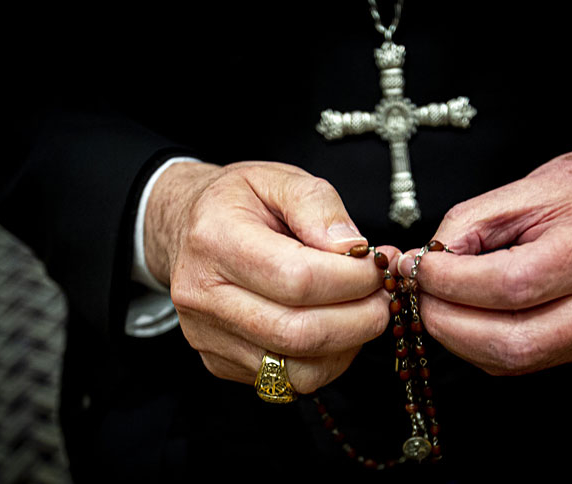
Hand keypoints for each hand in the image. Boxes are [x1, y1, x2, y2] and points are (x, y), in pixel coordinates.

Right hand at [145, 161, 397, 392]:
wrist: (187, 227)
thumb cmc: (239, 202)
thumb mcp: (278, 178)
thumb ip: (318, 205)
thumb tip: (353, 249)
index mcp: (215, 240)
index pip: (298, 279)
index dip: (353, 279)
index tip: (379, 266)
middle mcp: (203, 296)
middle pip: (298, 333)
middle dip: (360, 319)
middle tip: (384, 296)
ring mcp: (207, 336)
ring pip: (297, 370)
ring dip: (348, 346)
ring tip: (364, 311)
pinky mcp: (219, 362)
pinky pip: (288, 381)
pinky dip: (326, 361)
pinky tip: (336, 328)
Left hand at [399, 128, 571, 374]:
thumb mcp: (523, 188)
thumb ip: (467, 226)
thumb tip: (421, 265)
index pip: (513, 284)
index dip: (453, 282)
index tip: (417, 267)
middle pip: (515, 341)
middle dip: (449, 323)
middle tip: (419, 295)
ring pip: (516, 360)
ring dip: (460, 338)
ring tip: (440, 302)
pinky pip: (526, 361)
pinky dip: (484, 342)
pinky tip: (469, 314)